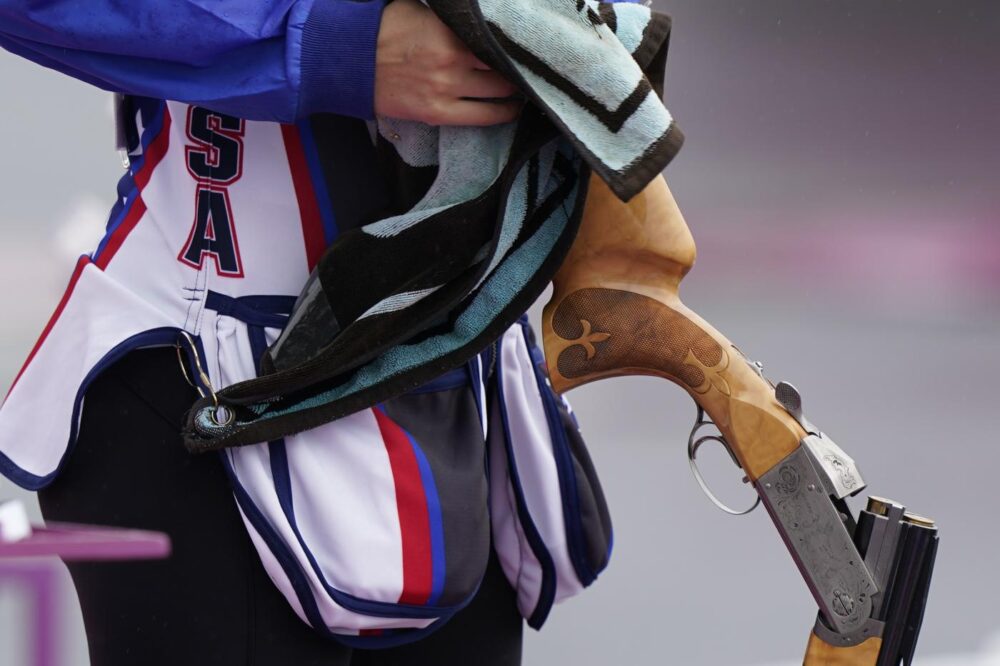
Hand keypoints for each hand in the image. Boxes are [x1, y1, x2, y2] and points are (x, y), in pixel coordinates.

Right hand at [374, 0, 520, 125]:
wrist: (349, 58)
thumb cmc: (384, 27)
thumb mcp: (425, 9)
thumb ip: (454, 17)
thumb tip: (479, 17)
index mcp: (451, 32)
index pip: (497, 40)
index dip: (514, 45)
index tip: (524, 46)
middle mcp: (453, 61)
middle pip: (502, 67)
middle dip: (518, 68)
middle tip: (527, 69)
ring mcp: (445, 90)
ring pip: (497, 93)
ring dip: (514, 92)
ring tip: (522, 89)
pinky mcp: (436, 113)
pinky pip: (481, 117)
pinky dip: (501, 114)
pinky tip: (510, 110)